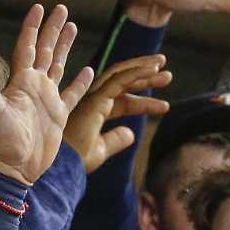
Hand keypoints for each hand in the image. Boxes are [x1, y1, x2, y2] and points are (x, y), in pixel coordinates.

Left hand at [0, 5, 93, 182]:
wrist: (14, 168)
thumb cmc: (1, 142)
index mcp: (20, 81)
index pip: (27, 47)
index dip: (32, 27)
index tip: (39, 8)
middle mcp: (34, 86)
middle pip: (45, 50)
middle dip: (53, 29)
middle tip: (62, 8)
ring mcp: (47, 99)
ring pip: (58, 65)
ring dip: (65, 47)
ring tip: (73, 27)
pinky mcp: (59, 115)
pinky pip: (72, 94)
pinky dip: (80, 82)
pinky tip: (88, 70)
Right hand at [65, 55, 171, 173]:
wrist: (62, 165)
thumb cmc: (74, 160)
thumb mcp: (101, 150)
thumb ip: (115, 140)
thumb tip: (131, 134)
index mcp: (96, 111)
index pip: (124, 101)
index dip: (145, 103)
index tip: (166, 107)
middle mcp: (94, 100)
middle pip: (124, 83)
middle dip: (145, 77)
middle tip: (167, 74)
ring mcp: (94, 97)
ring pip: (121, 75)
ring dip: (143, 68)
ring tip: (163, 65)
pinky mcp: (95, 98)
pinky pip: (119, 79)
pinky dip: (136, 72)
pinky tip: (154, 69)